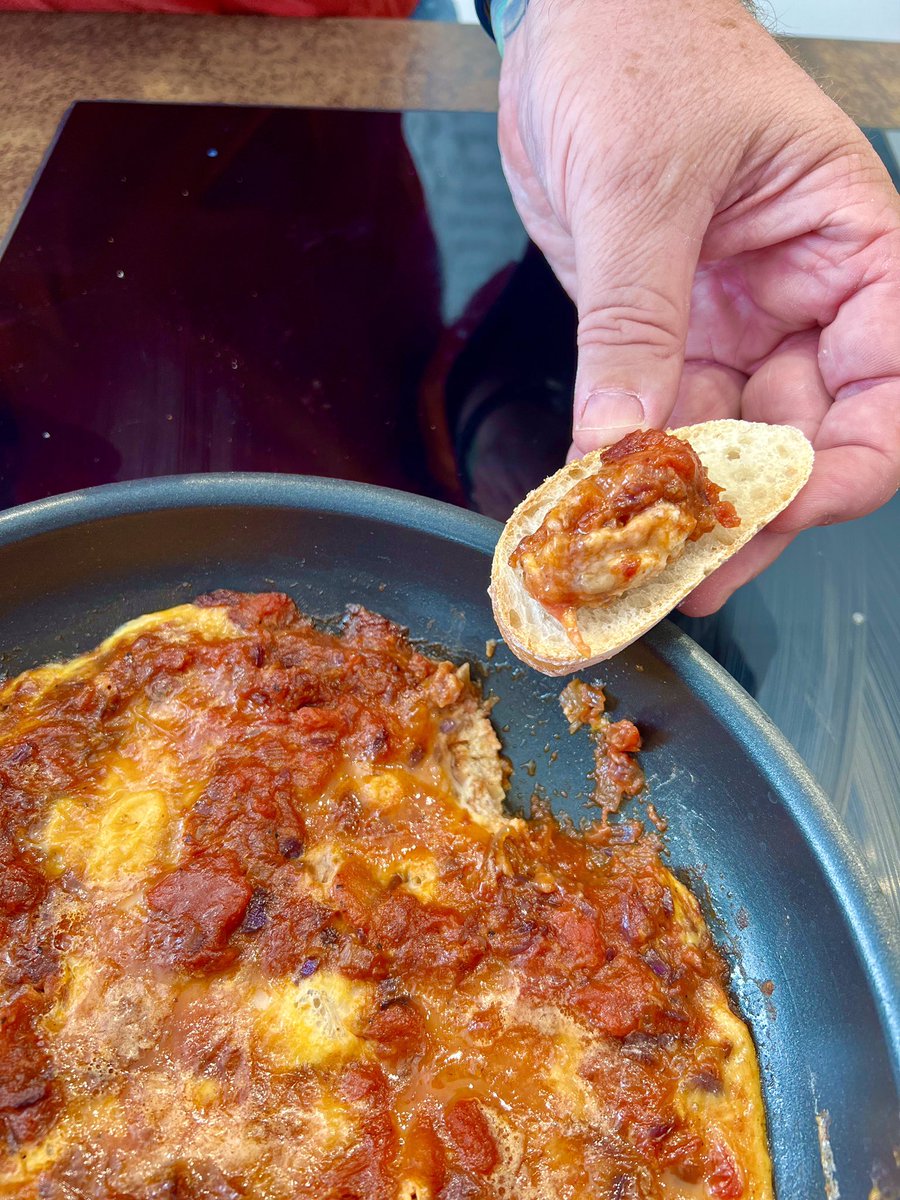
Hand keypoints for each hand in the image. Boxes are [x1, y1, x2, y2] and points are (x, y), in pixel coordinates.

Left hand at [498, 0, 899, 613]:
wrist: (570, 17)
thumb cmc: (640, 47)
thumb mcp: (640, 186)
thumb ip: (633, 319)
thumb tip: (622, 438)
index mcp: (850, 248)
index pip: (884, 388)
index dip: (840, 466)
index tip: (774, 513)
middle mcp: (801, 298)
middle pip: (802, 436)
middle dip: (750, 511)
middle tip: (691, 573)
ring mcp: (732, 321)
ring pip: (726, 441)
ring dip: (685, 507)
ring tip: (640, 566)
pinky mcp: (665, 333)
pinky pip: (659, 416)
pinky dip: (633, 467)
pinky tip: (604, 507)